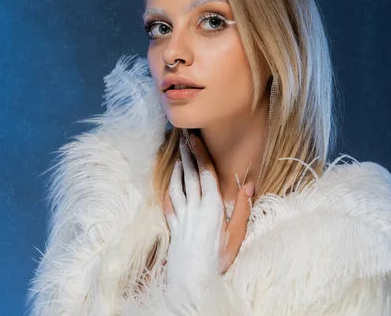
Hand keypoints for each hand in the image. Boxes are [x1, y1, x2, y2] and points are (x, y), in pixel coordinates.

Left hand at [164, 134, 253, 288]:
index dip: (200, 155)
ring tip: (178, 155)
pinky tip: (169, 183)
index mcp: (212, 207)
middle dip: (186, 155)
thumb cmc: (219, 258)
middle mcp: (194, 207)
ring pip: (177, 186)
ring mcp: (181, 216)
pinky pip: (169, 202)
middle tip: (183, 137)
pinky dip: (169, 189)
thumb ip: (242, 209)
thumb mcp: (237, 235)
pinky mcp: (173, 226)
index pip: (205, 174)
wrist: (193, 279)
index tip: (195, 139)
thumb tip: (248, 185)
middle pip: (189, 175)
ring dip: (177, 168)